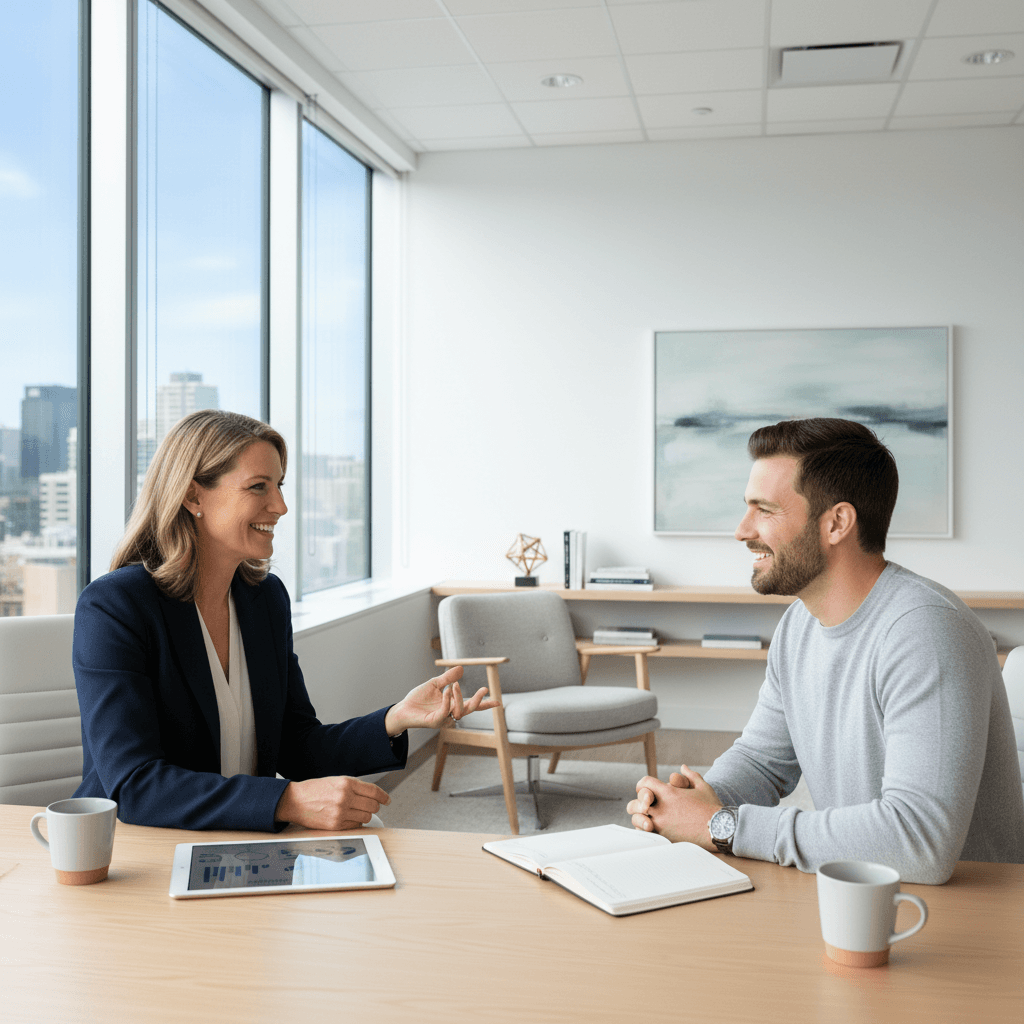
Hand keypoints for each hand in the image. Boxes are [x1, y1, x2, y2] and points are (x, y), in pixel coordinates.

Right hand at [274, 776, 389, 829]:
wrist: (294, 801)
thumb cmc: (315, 790)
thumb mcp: (336, 780)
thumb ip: (354, 786)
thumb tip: (373, 794)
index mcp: (346, 783)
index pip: (373, 791)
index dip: (383, 796)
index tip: (387, 800)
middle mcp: (345, 797)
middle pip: (372, 805)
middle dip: (374, 806)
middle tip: (371, 806)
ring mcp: (340, 812)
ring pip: (366, 817)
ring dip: (365, 815)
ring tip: (357, 811)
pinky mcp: (335, 825)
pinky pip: (355, 826)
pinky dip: (355, 823)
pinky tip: (349, 818)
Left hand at [383, 665, 499, 735]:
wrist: (403, 708)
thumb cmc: (418, 698)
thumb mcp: (435, 684)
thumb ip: (448, 678)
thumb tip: (462, 669)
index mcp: (452, 705)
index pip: (471, 705)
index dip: (484, 704)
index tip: (497, 702)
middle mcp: (450, 714)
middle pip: (469, 710)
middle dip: (478, 701)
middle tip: (484, 689)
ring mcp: (443, 719)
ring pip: (459, 711)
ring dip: (459, 697)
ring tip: (453, 685)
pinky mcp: (434, 722)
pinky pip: (445, 712)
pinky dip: (447, 700)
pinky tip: (446, 691)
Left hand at [625, 765, 722, 848]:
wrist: (720, 829)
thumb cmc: (712, 807)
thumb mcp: (702, 787)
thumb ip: (690, 775)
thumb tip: (683, 767)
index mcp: (668, 793)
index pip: (644, 783)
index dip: (643, 785)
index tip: (647, 790)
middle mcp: (661, 808)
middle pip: (635, 803)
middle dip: (638, 803)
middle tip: (645, 806)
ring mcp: (661, 825)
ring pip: (638, 821)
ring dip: (640, 819)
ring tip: (648, 819)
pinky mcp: (665, 839)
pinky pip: (646, 836)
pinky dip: (646, 833)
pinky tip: (653, 831)